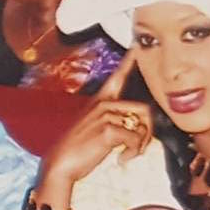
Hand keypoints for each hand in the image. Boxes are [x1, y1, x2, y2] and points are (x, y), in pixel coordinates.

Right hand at [38, 69, 151, 190]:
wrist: (61, 163)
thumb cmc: (78, 148)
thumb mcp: (94, 128)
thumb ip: (113, 121)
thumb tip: (138, 127)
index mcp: (99, 101)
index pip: (117, 77)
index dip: (129, 61)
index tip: (136, 46)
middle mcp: (103, 104)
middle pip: (144, 109)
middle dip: (148, 132)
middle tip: (139, 147)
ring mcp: (105, 115)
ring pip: (143, 125)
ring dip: (142, 144)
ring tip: (130, 153)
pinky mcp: (109, 129)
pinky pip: (136, 139)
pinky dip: (133, 152)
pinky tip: (121, 159)